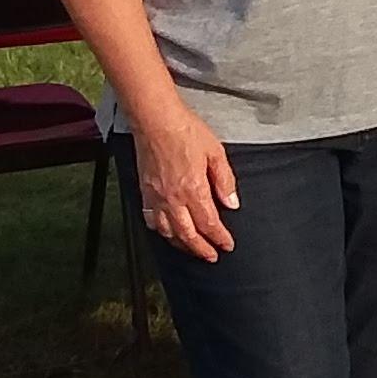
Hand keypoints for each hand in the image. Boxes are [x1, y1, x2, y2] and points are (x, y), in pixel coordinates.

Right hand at [130, 102, 236, 260]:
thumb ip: (225, 181)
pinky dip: (161, 231)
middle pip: (188, 235)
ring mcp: (156, 197)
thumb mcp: (215, 153)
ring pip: (168, 232)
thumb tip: (232, 203)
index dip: (219, 238)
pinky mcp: (144, 192)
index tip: (227, 246)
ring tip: (192, 249)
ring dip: (182, 244)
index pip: (209, 224)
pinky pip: (150, 220)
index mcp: (194, 190)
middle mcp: (173, 199)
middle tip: (212, 257)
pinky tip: (167, 232)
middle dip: (201, 249)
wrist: (156, 120)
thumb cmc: (186, 132)